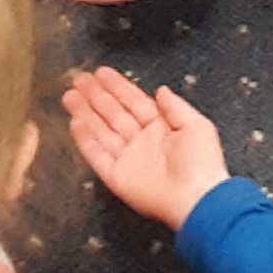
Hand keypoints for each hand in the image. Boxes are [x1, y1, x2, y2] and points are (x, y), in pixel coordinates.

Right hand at [62, 65, 231, 228]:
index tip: (101, 73)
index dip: (117, 87)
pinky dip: (85, 140)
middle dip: (96, 96)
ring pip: (101, 131)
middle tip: (79, 79)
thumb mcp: (197, 125)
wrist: (196, 198)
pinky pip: (97, 155)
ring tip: (70, 96)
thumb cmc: (202, 164)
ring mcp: (128, 159)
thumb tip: (161, 90)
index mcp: (161, 129)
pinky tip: (75, 123)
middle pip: (113, 113)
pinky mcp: (117, 177)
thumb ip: (175, 106)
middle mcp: (142, 142)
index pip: (134, 102)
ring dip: (85, 113)